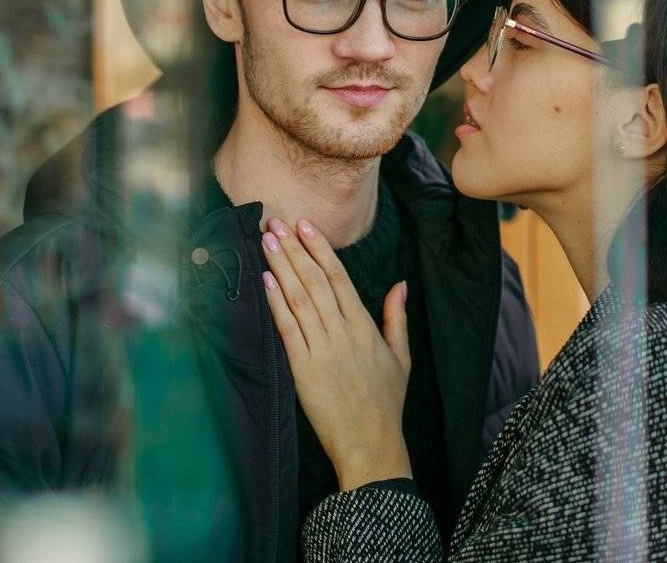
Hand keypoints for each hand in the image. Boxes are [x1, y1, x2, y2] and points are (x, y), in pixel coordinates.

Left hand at [260, 217, 412, 489]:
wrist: (371, 443)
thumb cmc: (386, 403)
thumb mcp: (400, 357)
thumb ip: (396, 318)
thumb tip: (400, 284)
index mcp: (366, 327)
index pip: (340, 277)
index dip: (321, 249)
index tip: (305, 225)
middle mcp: (344, 333)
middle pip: (316, 281)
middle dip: (295, 250)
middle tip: (276, 222)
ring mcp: (323, 350)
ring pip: (300, 299)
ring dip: (282, 268)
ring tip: (267, 241)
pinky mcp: (304, 370)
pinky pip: (288, 329)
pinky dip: (276, 303)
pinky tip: (266, 281)